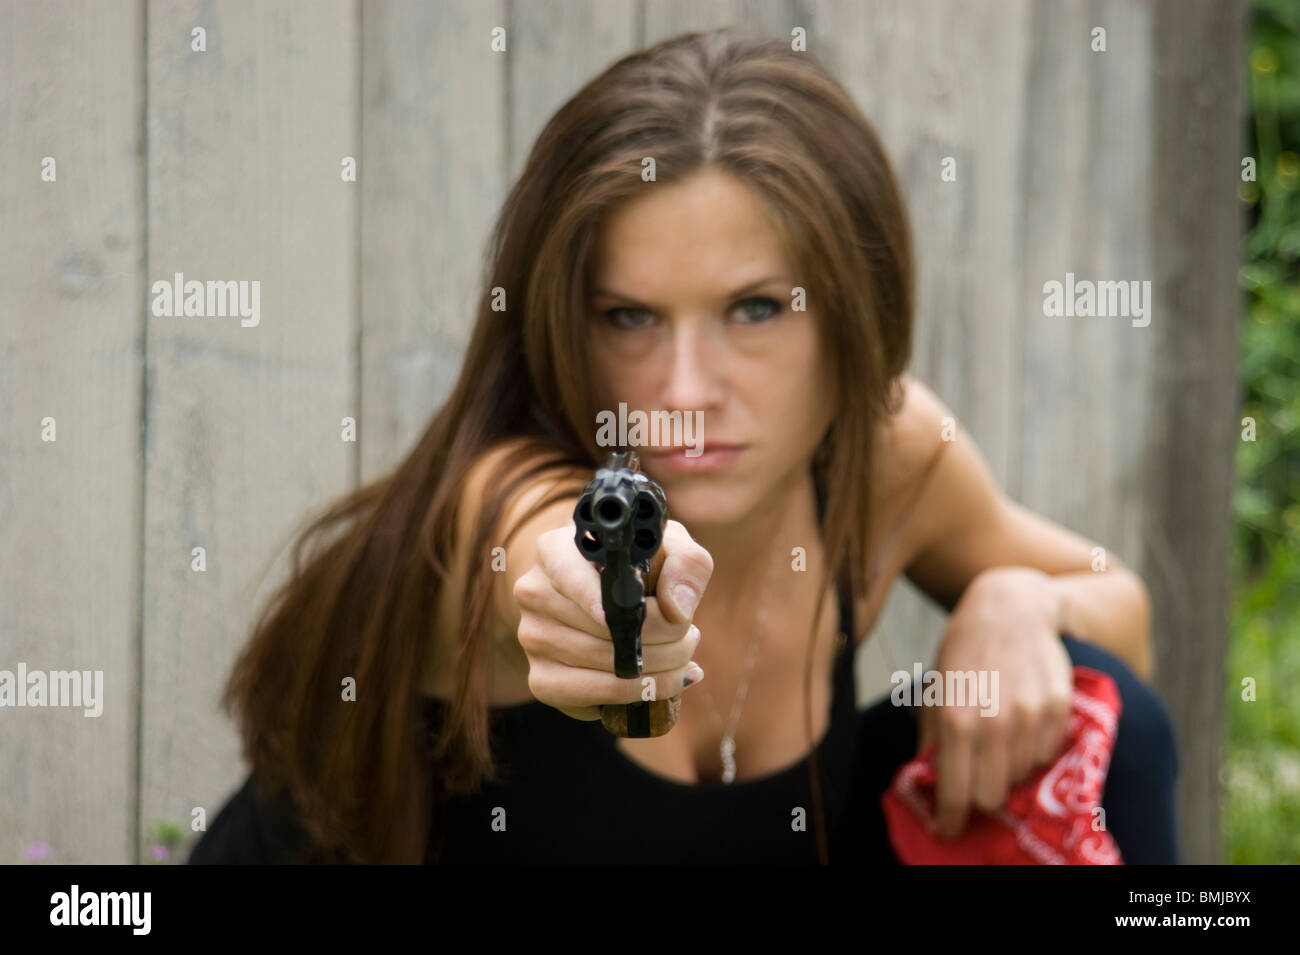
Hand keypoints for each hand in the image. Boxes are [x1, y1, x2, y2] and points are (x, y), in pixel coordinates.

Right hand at [513, 518, 713, 720]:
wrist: (603, 602)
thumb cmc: (638, 569)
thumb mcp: (668, 548)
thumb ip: (685, 563)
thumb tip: (677, 610)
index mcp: (555, 550)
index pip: (570, 573)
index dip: (604, 598)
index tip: (639, 611)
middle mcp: (534, 593)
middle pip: (603, 627)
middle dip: (663, 638)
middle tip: (689, 637)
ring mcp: (533, 638)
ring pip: (605, 663)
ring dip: (659, 667)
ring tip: (682, 656)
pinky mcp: (542, 680)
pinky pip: (595, 694)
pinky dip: (638, 693)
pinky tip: (663, 683)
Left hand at [915, 567, 1073, 837]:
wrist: (1009, 608)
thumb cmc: (964, 650)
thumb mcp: (936, 689)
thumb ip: (933, 738)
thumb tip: (928, 783)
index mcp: (955, 717)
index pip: (955, 791)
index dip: (951, 818)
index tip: (949, 829)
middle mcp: (994, 720)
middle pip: (992, 795)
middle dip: (981, 795)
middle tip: (976, 783)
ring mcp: (1030, 714)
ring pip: (1023, 776)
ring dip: (1009, 770)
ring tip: (999, 744)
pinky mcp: (1059, 707)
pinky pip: (1048, 754)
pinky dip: (1034, 750)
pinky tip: (1022, 726)